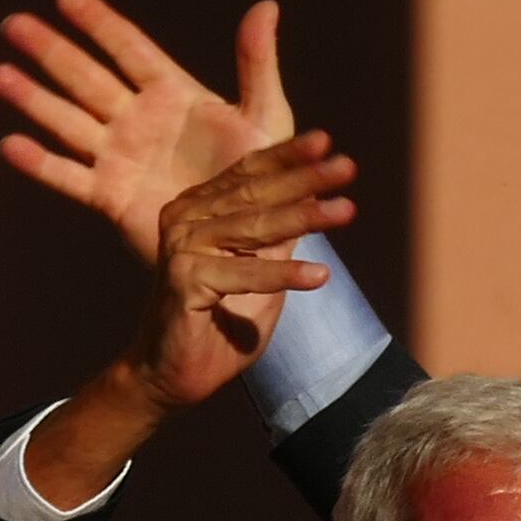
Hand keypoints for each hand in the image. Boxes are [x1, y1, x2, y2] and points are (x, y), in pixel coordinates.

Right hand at [0, 0, 296, 265]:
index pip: (129, 49)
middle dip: (50, 51)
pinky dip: (41, 163)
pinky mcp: (111, 196)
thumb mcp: (266, 120)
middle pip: (86, 78)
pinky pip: (69, 176)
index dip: (98, 23)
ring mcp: (121, 157)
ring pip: (68, 120)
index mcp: (174, 95)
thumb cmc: (268, 179)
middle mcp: (139, 120)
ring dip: (33, 98)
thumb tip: (265, 6)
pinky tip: (10, 145)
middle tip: (13, 25)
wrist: (250, 244)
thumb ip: (258, 64)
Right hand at [13, 131, 359, 510]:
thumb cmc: (218, 326)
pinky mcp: (183, 280)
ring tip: (347, 211)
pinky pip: (244, 274)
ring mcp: (181, 246)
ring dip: (304, 218)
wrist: (172, 377)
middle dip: (307, 179)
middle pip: (255, 192)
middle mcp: (186, 218)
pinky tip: (320, 276)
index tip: (328, 143)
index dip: (288, 156)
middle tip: (348, 167)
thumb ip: (276, 243)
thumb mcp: (259, 275)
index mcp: (200, 208)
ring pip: (254, 227)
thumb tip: (315, 205)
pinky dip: (283, 275)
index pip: (249, 174)